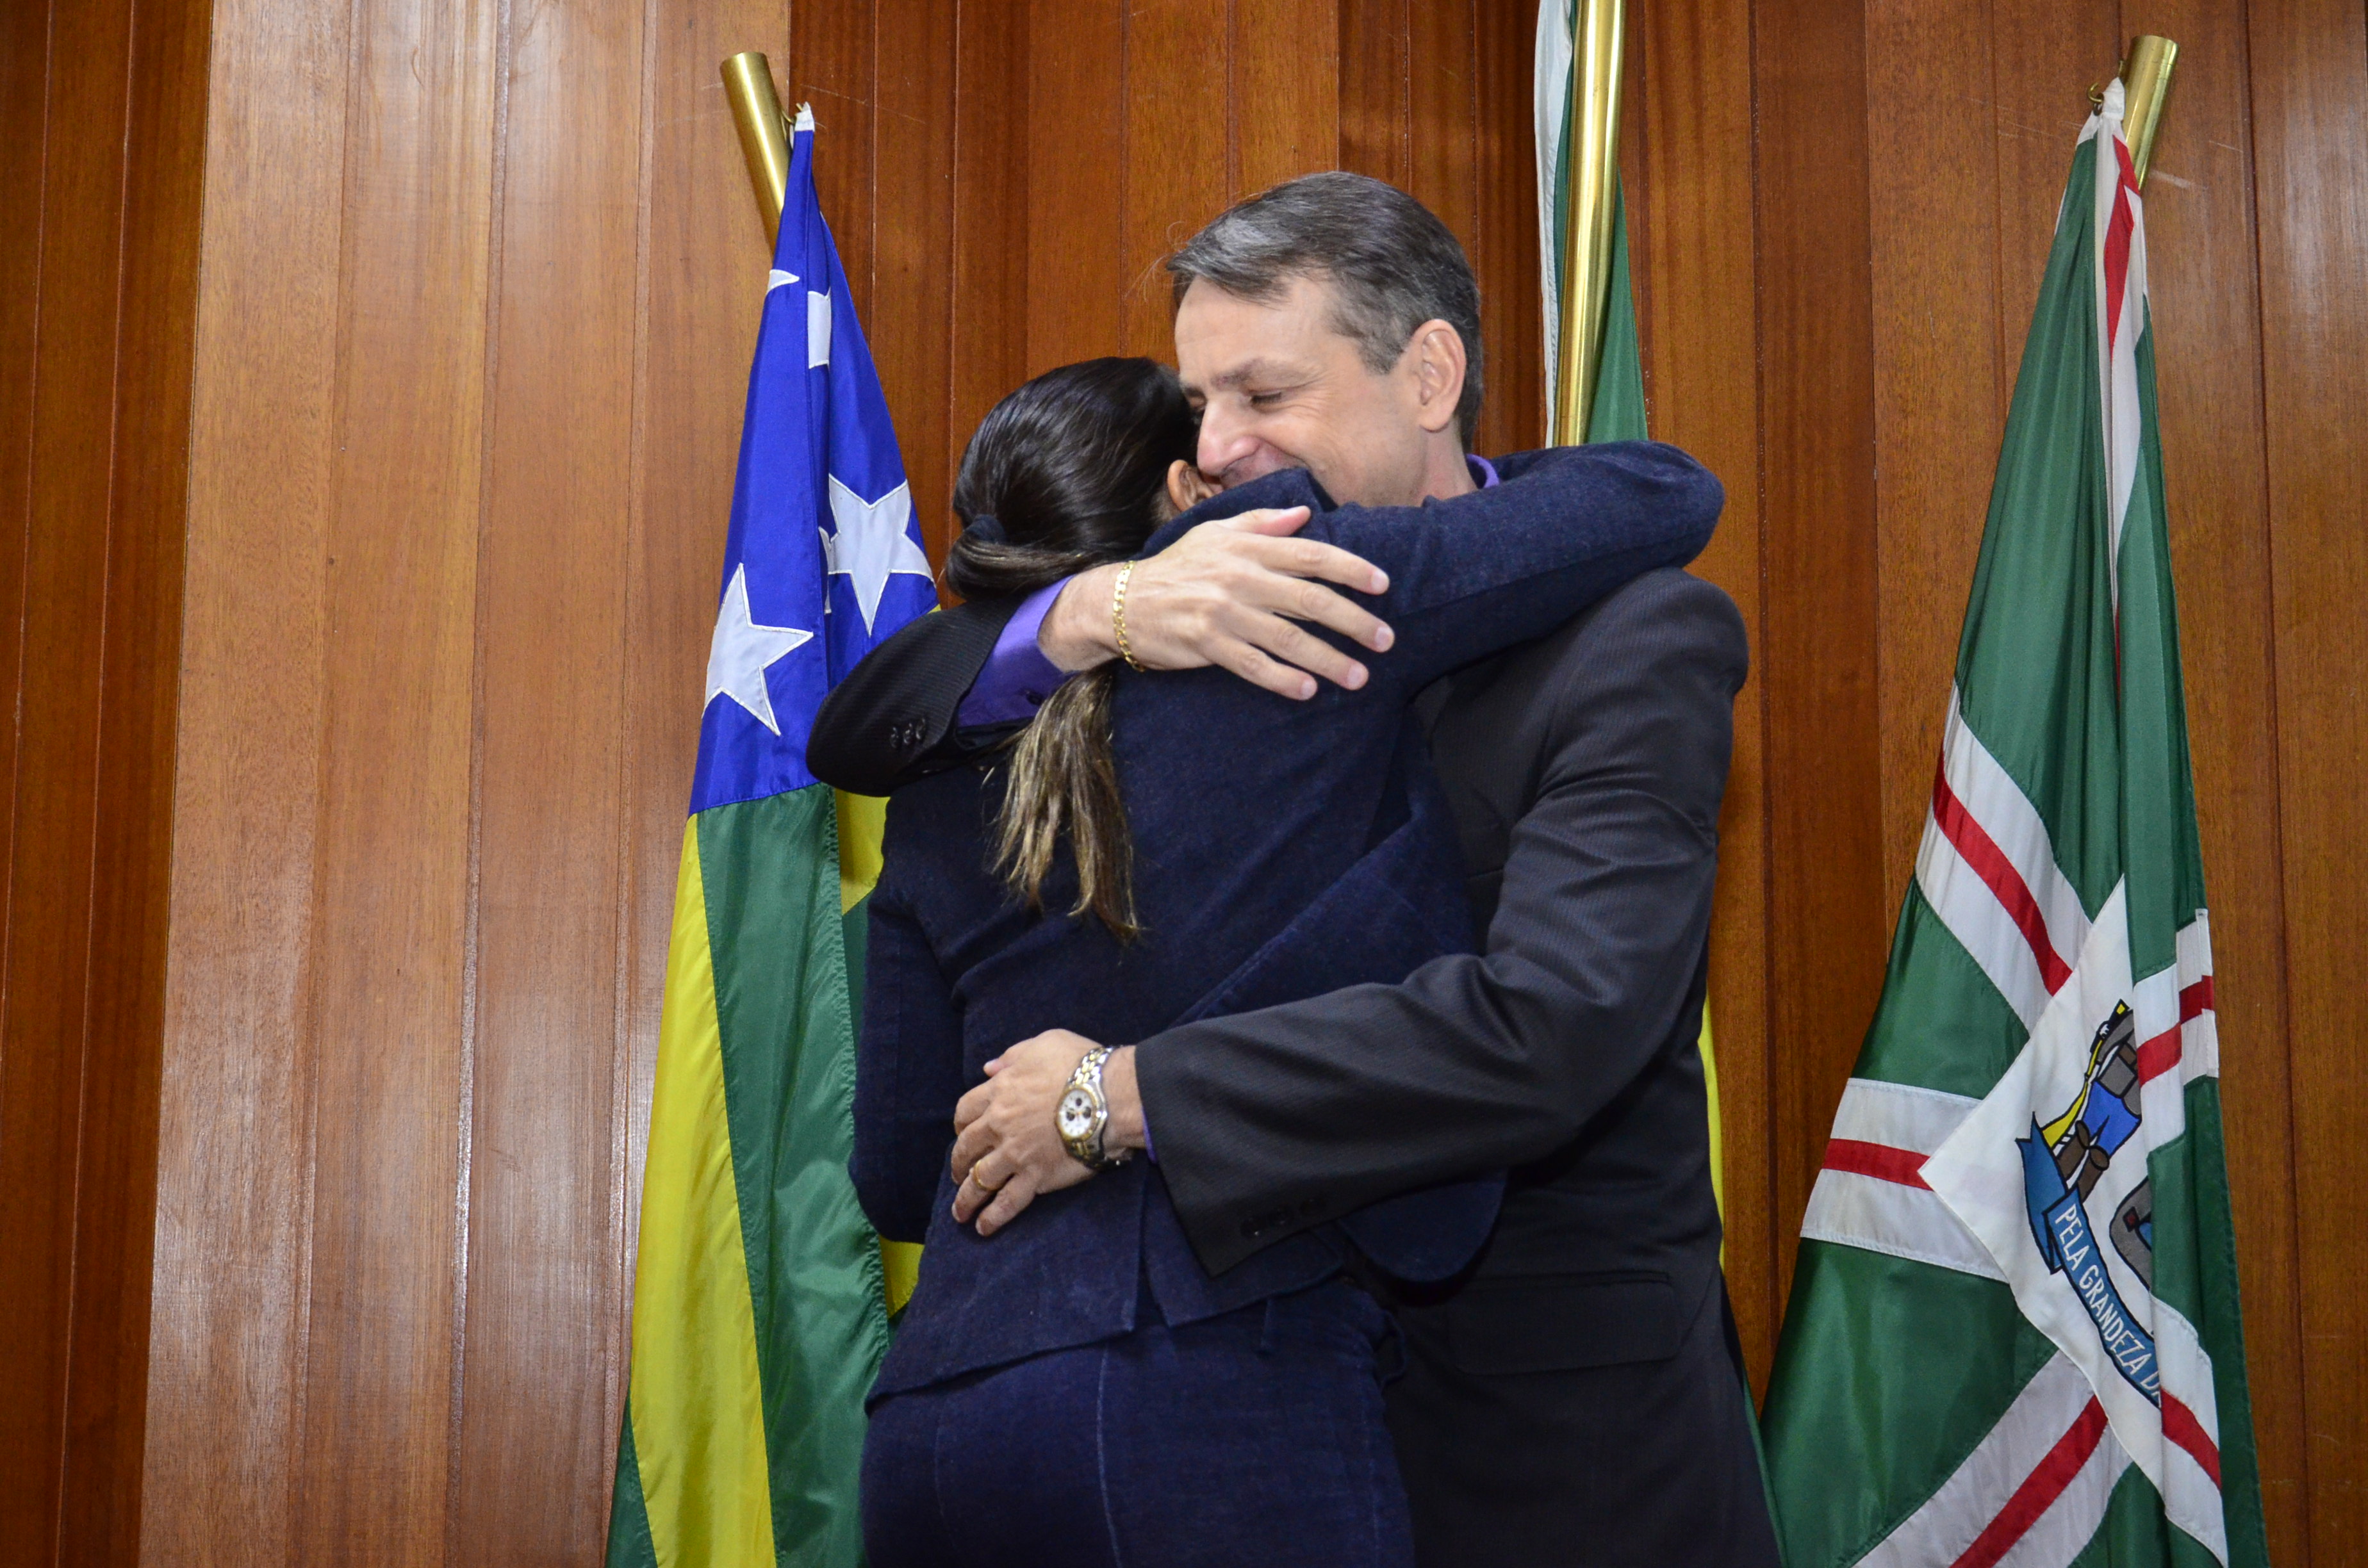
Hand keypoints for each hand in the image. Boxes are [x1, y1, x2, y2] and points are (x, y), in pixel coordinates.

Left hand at [950, 1033, 1143, 1235]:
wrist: (1107, 1095)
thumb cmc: (1080, 1064)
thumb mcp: (1042, 1044)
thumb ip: (1012, 1057)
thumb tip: (989, 1068)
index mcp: (999, 1092)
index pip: (966, 1110)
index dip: (961, 1124)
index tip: (963, 1133)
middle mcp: (999, 1125)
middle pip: (966, 1148)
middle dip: (958, 1163)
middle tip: (958, 1174)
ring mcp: (1015, 1154)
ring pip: (980, 1180)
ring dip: (966, 1198)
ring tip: (960, 1213)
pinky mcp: (1035, 1177)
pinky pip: (1008, 1201)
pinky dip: (993, 1217)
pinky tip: (983, 1228)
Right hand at [1037, 506, 1395, 699]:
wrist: (1121, 601)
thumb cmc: (1176, 567)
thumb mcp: (1214, 533)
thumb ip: (1262, 523)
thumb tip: (1306, 515)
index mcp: (1248, 547)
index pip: (1311, 555)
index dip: (1351, 569)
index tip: (1383, 585)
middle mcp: (1240, 576)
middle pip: (1309, 599)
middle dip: (1353, 621)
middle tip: (1385, 639)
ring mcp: (1224, 612)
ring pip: (1288, 637)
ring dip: (1328, 659)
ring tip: (1359, 676)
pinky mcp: (1207, 644)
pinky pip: (1254, 665)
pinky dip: (1283, 679)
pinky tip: (1308, 691)